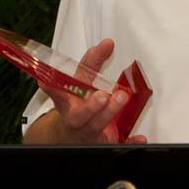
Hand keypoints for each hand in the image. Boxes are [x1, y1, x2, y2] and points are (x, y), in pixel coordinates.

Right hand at [31, 39, 146, 143]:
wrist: (72, 136)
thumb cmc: (78, 105)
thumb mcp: (81, 82)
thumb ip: (93, 62)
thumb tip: (107, 43)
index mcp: (66, 102)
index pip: (62, 91)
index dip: (55, 88)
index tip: (48, 81)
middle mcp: (76, 119)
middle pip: (80, 116)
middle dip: (91, 106)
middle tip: (103, 94)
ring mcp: (90, 134)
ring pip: (96, 128)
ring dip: (108, 114)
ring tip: (122, 97)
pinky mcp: (104, 144)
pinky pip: (117, 145)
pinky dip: (128, 141)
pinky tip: (140, 137)